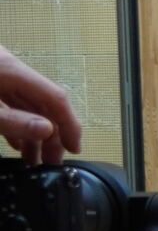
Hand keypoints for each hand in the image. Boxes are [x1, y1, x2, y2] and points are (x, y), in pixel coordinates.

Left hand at [0, 44, 81, 161]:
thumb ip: (14, 120)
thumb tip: (48, 130)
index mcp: (11, 70)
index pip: (54, 97)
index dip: (69, 124)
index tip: (74, 148)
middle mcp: (9, 69)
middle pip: (42, 101)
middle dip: (51, 134)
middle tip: (52, 162)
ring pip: (26, 104)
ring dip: (33, 132)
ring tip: (34, 159)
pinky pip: (10, 102)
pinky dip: (17, 122)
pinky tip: (19, 143)